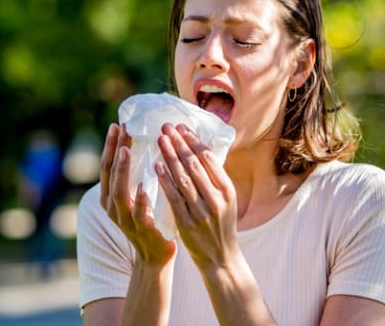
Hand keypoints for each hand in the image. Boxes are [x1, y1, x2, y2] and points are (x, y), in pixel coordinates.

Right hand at [100, 123, 176, 267]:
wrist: (155, 256)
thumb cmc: (149, 219)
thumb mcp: (137, 196)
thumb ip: (135, 176)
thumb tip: (142, 145)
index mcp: (109, 196)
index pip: (107, 166)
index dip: (111, 145)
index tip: (117, 124)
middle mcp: (112, 206)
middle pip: (110, 173)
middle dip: (115, 150)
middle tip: (121, 128)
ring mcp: (124, 219)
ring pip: (119, 191)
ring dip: (122, 169)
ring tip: (127, 149)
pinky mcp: (141, 230)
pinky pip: (138, 214)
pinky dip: (140, 200)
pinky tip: (144, 186)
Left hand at [156, 123, 239, 270]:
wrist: (221, 259)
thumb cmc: (221, 226)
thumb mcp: (226, 201)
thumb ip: (214, 180)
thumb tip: (199, 150)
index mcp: (228, 190)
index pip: (210, 159)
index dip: (194, 141)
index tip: (181, 126)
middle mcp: (217, 199)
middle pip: (195, 165)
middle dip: (180, 143)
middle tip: (166, 127)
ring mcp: (202, 212)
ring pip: (184, 178)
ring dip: (170, 156)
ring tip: (160, 140)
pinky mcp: (187, 224)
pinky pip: (174, 198)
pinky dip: (165, 181)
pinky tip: (157, 167)